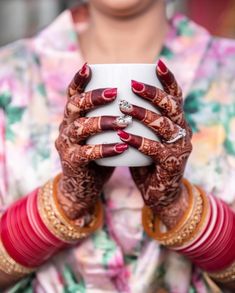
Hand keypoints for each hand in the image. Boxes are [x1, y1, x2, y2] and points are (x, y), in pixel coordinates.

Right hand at [55, 63, 128, 223]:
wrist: (82, 187)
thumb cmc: (97, 157)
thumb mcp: (99, 135)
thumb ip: (107, 119)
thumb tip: (135, 100)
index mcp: (73, 118)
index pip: (72, 94)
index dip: (78, 80)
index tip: (89, 67)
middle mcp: (66, 127)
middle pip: (74, 106)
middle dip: (93, 97)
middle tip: (114, 92)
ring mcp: (67, 145)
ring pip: (80, 127)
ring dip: (102, 122)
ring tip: (123, 120)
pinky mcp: (72, 162)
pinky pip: (88, 153)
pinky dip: (106, 149)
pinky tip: (122, 147)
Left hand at [117, 60, 191, 222]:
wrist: (160, 193)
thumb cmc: (148, 162)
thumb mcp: (147, 138)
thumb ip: (140, 123)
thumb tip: (117, 101)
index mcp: (177, 122)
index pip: (176, 97)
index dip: (169, 80)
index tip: (158, 64)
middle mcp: (182, 131)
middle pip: (171, 106)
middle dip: (152, 93)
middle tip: (133, 85)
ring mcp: (179, 148)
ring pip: (163, 125)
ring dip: (143, 115)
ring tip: (123, 108)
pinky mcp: (172, 164)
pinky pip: (154, 149)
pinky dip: (137, 141)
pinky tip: (122, 135)